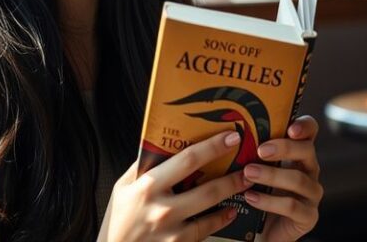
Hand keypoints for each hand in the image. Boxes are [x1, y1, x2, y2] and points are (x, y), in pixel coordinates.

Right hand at [98, 131, 252, 241]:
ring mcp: (171, 229)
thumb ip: (140, 167)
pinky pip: (205, 230)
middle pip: (207, 187)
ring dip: (231, 194)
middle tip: (248, 163)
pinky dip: (220, 219)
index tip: (230, 137)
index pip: (187, 160)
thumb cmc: (117, 221)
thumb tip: (158, 145)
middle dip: (232, 174)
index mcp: (148, 185)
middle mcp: (162, 207)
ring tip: (245, 183)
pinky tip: (230, 211)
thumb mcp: (121, 188)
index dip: (212, 147)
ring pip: (210, 208)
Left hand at [243, 116, 322, 241]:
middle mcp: (309, 170)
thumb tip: (225, 130)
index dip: (304, 126)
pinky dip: (269, 201)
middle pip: (307, 151)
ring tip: (248, 173)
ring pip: (298, 179)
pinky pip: (292, 206)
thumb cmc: (256, 189)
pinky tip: (251, 197)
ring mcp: (311, 194)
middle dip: (284, 148)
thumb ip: (249, 149)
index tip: (290, 128)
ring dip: (271, 175)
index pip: (310, 131)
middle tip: (260, 151)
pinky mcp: (308, 216)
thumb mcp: (253, 165)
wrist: (260, 229)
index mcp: (298, 152)